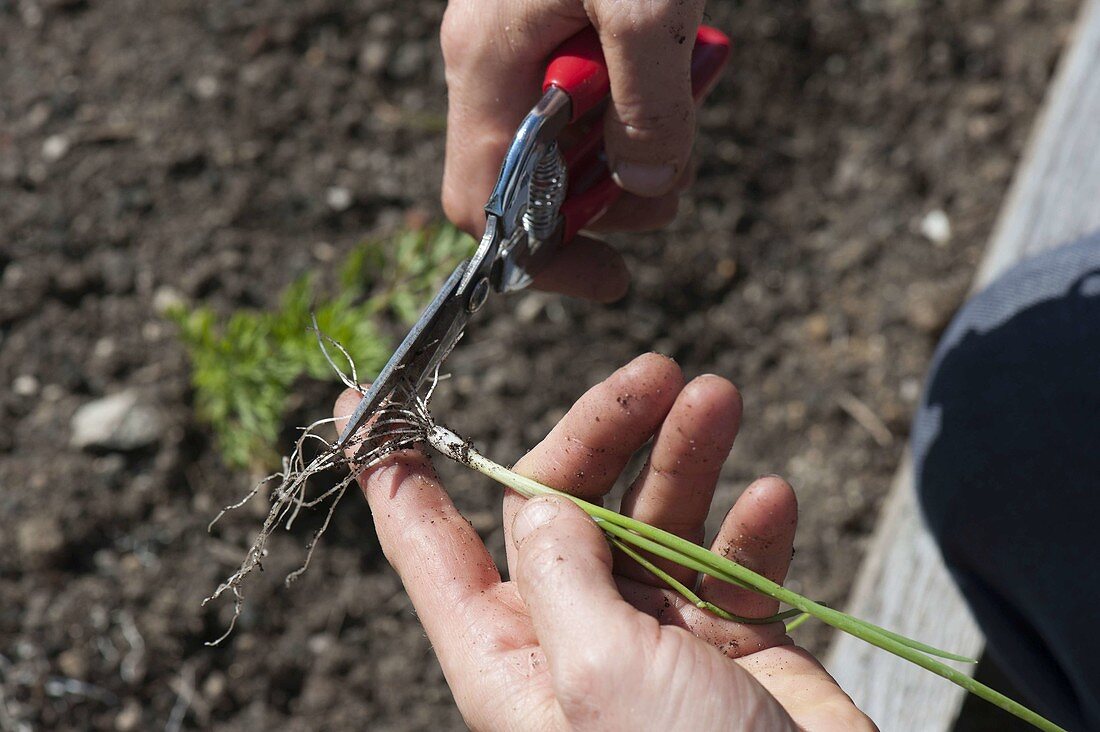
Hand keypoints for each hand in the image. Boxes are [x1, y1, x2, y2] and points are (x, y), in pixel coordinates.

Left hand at [335, 354, 872, 729]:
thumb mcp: (596, 669)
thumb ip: (558, 572)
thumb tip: (538, 503)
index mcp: (508, 654)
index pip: (429, 546)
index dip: (395, 471)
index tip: (362, 401)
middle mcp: (573, 638)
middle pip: (564, 505)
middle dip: (603, 433)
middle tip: (655, 374)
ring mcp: (654, 640)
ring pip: (655, 519)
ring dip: (688, 456)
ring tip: (719, 399)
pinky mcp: (732, 648)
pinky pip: (730, 565)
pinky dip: (749, 528)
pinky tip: (771, 498)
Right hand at [440, 0, 707, 301]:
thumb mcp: (647, 7)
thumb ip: (649, 104)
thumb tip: (648, 183)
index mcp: (487, 63)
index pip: (483, 203)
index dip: (541, 257)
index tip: (610, 278)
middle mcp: (488, 60)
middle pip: (529, 178)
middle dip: (606, 198)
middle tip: (672, 183)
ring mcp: (515, 41)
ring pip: (562, 138)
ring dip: (629, 150)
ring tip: (686, 119)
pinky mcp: (548, 21)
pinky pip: (583, 94)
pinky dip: (632, 105)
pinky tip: (677, 75)